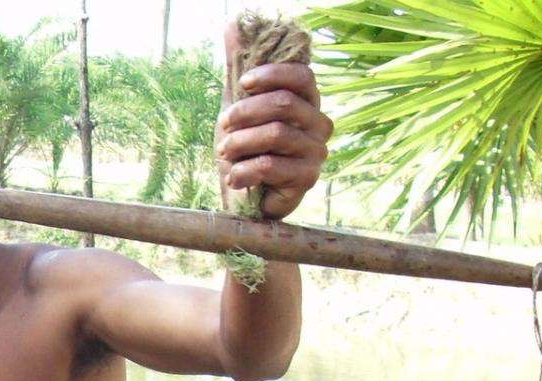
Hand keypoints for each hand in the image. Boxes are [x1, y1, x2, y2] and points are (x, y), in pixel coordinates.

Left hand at [215, 43, 331, 220]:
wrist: (244, 195)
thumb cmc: (244, 147)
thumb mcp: (236, 104)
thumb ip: (237, 67)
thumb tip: (233, 24)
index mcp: (306, 101)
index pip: (301, 75)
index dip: (271, 75)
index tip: (243, 82)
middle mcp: (318, 123)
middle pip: (283, 104)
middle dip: (245, 112)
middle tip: (223, 126)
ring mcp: (317, 151)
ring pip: (277, 134)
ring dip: (241, 142)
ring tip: (224, 152)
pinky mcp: (308, 178)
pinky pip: (274, 166)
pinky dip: (245, 170)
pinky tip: (233, 177)